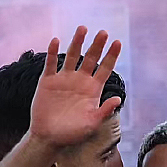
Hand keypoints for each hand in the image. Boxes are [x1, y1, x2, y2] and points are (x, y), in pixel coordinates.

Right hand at [21, 28, 123, 156]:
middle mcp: (80, 80)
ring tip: (83, 28)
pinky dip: (52, 52)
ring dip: (77, 42)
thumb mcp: (92, 124)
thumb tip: (118, 98)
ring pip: (72, 56)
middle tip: (104, 32)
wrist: (49, 138)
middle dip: (97, 45)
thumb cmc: (72, 133)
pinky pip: (51, 64)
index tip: (118, 42)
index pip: (105, 68)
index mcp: (93, 89)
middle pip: (90, 58)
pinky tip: (56, 41)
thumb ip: (104, 111)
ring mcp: (64, 79)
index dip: (111, 55)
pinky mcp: (47, 81)